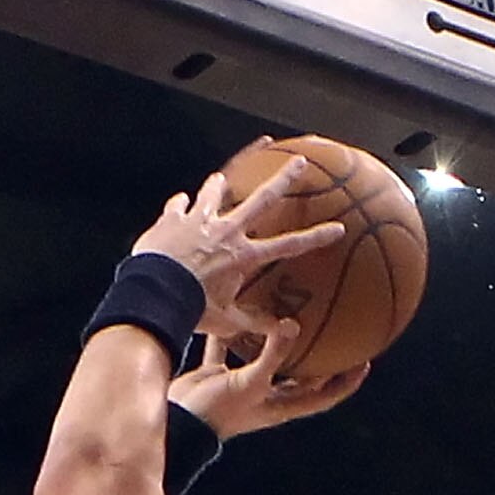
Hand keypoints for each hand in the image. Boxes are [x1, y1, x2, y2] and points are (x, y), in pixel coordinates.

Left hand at [133, 155, 343, 346]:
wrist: (156, 294)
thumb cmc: (194, 312)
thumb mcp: (228, 323)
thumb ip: (256, 324)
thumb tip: (287, 331)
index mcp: (244, 256)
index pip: (289, 246)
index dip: (315, 238)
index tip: (337, 228)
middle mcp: (227, 231)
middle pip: (263, 199)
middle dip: (285, 180)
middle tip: (301, 163)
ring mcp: (200, 221)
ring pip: (214, 193)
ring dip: (218, 186)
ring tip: (220, 180)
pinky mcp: (174, 220)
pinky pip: (179, 206)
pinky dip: (180, 206)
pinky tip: (180, 203)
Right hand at [172, 323, 367, 441]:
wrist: (176, 421)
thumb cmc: (216, 412)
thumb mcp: (249, 383)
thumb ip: (272, 355)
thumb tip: (293, 325)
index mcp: (280, 406)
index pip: (323, 397)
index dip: (345, 384)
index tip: (364, 362)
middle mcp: (266, 397)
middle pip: (302, 376)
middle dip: (319, 357)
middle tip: (335, 329)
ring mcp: (242, 386)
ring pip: (268, 360)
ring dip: (279, 340)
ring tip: (292, 310)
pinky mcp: (218, 375)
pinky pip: (230, 349)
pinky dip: (236, 331)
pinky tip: (239, 305)